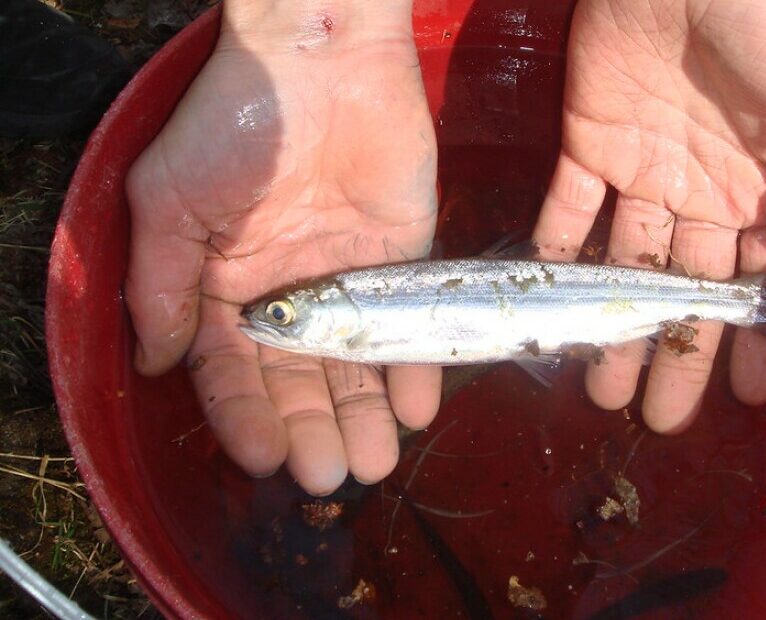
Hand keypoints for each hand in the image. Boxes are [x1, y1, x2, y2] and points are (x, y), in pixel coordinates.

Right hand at [124, 0, 440, 494]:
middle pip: (300, 379)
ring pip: (357, 363)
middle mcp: (290, 292)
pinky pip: (409, 323)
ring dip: (364, 415)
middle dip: (312, 428)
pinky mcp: (402, 259)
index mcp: (229, 284)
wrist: (322, 55)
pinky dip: (415, 365)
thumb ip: (161, 284)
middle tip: (328, 475)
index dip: (245, 416)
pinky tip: (417, 408)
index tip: (264, 457)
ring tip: (375, 462)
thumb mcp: (170, 200)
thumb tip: (158, 362)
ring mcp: (348, 278)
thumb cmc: (236, 121)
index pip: (234, 370)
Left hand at [535, 0, 765, 430]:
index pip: (761, 284)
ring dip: (611, 324)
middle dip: (676, 354)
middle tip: (658, 419)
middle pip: (686, 289)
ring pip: (624, 265)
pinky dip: (557, 255)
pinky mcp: (588, 145)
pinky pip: (568, 210)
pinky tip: (552, 306)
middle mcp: (706, 192)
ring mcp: (644, 171)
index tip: (749, 395)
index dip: (755, 339)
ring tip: (601, 390)